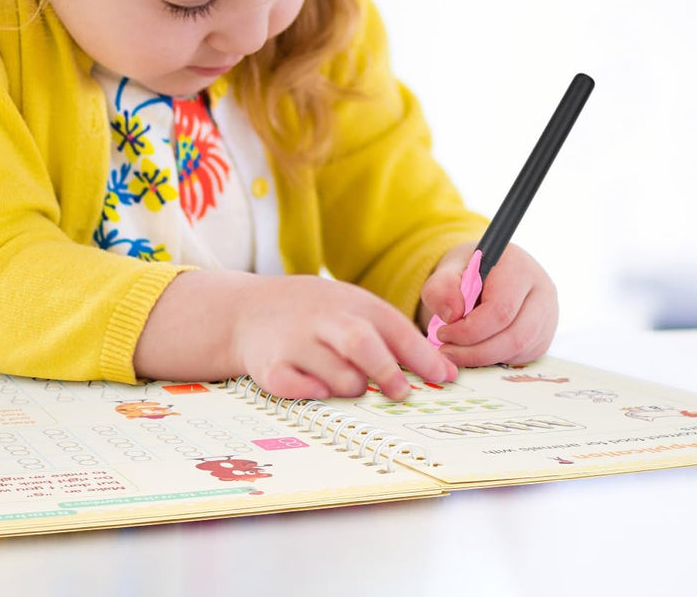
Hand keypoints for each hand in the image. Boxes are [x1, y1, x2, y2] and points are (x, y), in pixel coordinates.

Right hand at [234, 274, 457, 400]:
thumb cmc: (315, 314)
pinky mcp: (268, 366)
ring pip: (334, 374)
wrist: (248, 309)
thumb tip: (448, 372)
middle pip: (360, 342)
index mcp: (350, 303)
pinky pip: (293, 388)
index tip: (444, 379)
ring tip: (354, 387)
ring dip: (352, 388)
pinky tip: (318, 390)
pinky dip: (310, 394)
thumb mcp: (353, 309)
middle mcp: (322, 320)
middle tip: (401, 393)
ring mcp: (294, 342)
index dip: (421, 355)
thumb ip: (395, 336)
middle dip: (387, 371)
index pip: (392, 326)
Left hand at [418, 243, 557, 365]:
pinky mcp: (545, 334)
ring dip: (484, 358)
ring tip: (456, 351)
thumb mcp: (446, 270)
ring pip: (520, 350)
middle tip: (446, 352)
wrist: (486, 271)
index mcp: (518, 267)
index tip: (443, 333)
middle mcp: (541, 291)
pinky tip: (475, 348)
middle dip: (476, 351)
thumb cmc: (467, 270)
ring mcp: (548, 314)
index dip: (469, 330)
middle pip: (515, 336)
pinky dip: (495, 358)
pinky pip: (523, 356)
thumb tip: (451, 316)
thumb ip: (441, 288)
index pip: (500, 310)